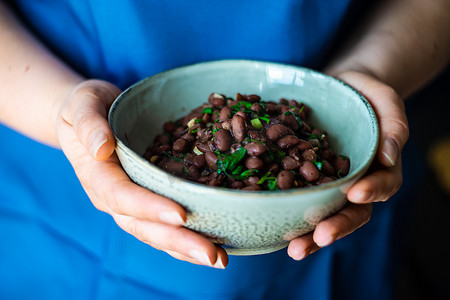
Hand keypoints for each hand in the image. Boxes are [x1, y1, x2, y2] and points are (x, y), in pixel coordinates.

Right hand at [56, 79, 227, 267]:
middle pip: (143, 225)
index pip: (122, 196)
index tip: (181, 215)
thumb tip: (101, 148)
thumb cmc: (86, 108)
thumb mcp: (82, 105)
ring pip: (155, 233)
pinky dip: (185, 239)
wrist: (88, 118)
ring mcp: (129, 204)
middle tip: (212, 254)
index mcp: (97, 175)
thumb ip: (89, 124)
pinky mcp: (145, 201)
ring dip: (186, 249)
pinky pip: (163, 226)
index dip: (150, 207)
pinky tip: (212, 247)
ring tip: (218, 259)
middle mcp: (112, 197)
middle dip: (177, 241)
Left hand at [287, 71, 408, 259]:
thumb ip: (393, 125)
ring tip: (294, 249)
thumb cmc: (366, 96)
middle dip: (336, 227)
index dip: (371, 191)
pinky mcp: (302, 180)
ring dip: (309, 235)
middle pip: (350, 212)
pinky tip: (270, 226)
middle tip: (320, 238)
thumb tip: (389, 156)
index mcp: (378, 169)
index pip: (381, 186)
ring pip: (321, 215)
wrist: (337, 91)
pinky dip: (285, 215)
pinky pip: (296, 199)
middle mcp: (353, 184)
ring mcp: (326, 185)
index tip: (356, 193)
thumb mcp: (385, 101)